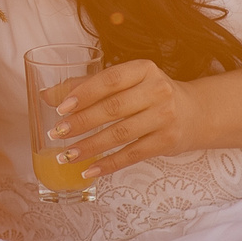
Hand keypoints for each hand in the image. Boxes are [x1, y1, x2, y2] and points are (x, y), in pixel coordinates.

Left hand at [45, 59, 206, 180]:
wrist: (195, 113)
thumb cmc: (149, 95)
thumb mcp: (126, 82)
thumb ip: (87, 86)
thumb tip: (47, 95)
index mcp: (143, 69)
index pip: (110, 79)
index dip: (84, 93)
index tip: (60, 108)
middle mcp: (157, 90)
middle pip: (113, 108)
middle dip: (80, 122)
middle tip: (56, 134)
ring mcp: (165, 117)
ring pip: (120, 134)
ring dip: (90, 147)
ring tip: (66, 155)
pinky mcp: (167, 141)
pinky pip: (132, 155)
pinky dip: (108, 164)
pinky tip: (88, 171)